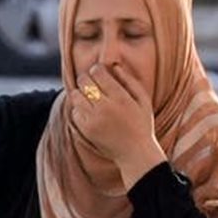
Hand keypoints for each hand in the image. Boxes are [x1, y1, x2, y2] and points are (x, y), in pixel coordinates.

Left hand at [67, 62, 165, 187]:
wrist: (135, 153)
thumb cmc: (142, 124)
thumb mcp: (143, 100)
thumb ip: (130, 80)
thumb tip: (114, 65)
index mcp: (120, 97)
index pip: (98, 72)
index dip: (96, 69)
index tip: (99, 73)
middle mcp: (105, 107)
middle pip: (84, 81)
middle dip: (86, 78)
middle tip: (91, 83)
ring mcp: (93, 119)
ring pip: (75, 95)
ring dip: (80, 93)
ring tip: (89, 97)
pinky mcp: (86, 130)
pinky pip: (74, 112)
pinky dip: (79, 109)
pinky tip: (89, 112)